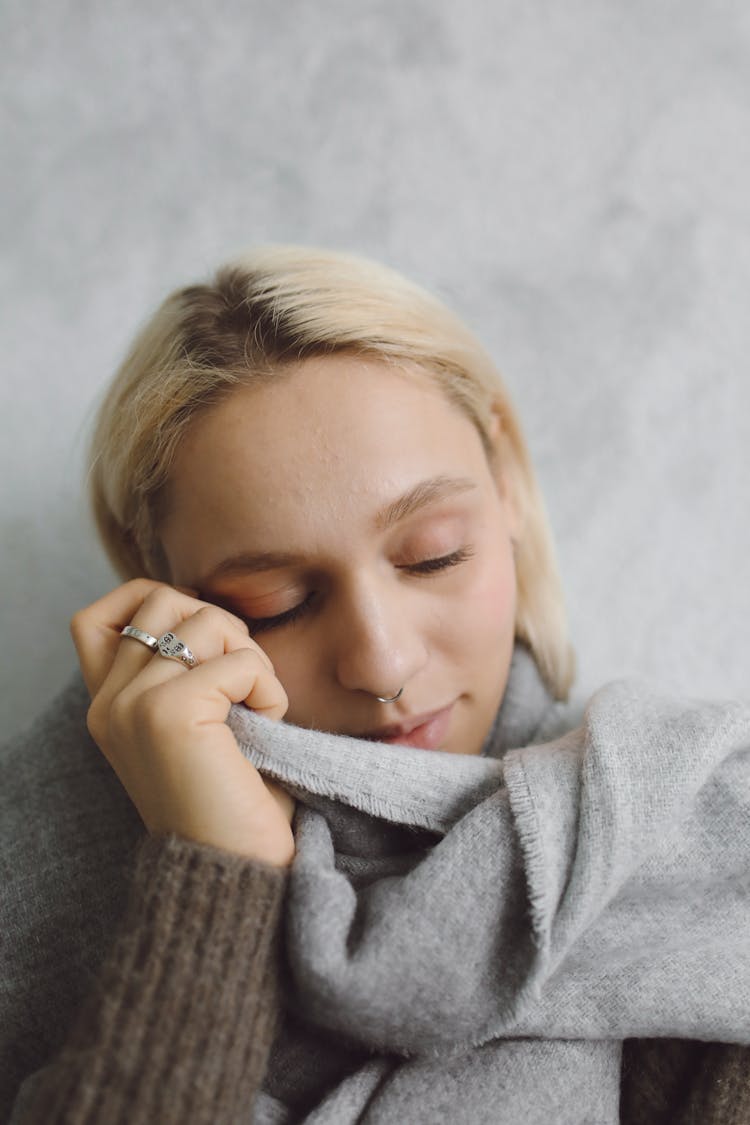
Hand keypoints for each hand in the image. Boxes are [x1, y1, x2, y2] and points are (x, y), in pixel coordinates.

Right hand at [71, 579, 294, 865]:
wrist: (234, 873)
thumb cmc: (229, 801)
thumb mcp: (192, 729)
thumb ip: (179, 675)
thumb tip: (208, 613)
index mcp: (107, 708)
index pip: (97, 617)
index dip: (147, 602)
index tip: (199, 640)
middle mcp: (108, 703)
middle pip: (160, 599)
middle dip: (218, 623)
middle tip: (243, 679)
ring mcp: (133, 706)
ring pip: (204, 619)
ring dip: (250, 655)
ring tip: (257, 706)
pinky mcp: (169, 714)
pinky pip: (239, 662)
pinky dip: (268, 688)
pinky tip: (267, 726)